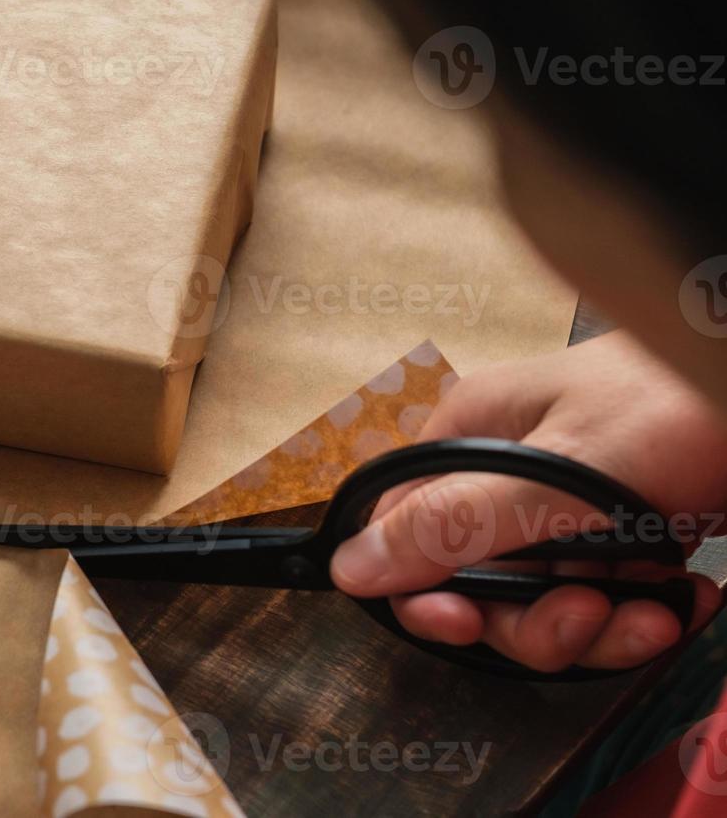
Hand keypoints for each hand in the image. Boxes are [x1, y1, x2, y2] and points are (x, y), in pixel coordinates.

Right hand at [330, 331, 725, 671]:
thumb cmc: (680, 407)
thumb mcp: (559, 477)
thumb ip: (453, 526)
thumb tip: (347, 566)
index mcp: (469, 440)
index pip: (406, 534)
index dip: (428, 592)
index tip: (468, 625)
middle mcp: (509, 471)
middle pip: (481, 582)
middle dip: (536, 620)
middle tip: (589, 617)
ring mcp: (568, 503)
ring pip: (547, 600)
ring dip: (602, 625)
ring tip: (659, 612)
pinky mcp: (623, 528)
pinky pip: (606, 594)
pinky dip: (646, 608)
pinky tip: (686, 596)